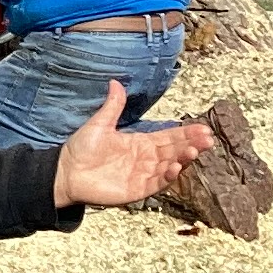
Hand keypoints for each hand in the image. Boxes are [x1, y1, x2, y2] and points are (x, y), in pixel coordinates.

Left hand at [49, 83, 216, 208]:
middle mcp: (146, 159)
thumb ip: (112, 106)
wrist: (65, 172)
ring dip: (183, 160)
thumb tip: (116, 82)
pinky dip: (168, 177)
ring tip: (194, 151)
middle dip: (191, 145)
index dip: (185, 133)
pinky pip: (157, 184)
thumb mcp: (99, 124)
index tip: (203, 128)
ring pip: (169, 167)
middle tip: (207, 139)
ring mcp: (143, 175)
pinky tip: (176, 167)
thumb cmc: (81, 149)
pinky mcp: (137, 190)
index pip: (168, 136)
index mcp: (140, 142)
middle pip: (174, 151)